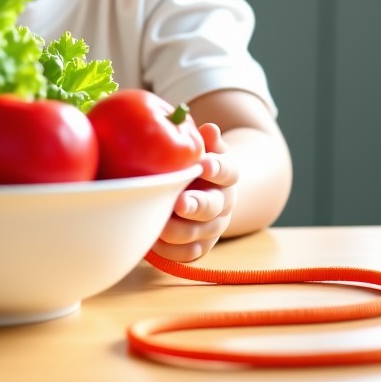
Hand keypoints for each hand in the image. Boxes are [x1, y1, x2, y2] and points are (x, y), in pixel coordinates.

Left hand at [151, 123, 236, 262]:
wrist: (206, 188)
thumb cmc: (196, 161)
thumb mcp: (204, 146)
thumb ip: (205, 140)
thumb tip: (209, 128)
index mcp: (227, 174)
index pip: (228, 171)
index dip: (217, 168)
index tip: (202, 164)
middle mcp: (224, 202)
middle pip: (214, 206)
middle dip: (196, 205)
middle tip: (179, 203)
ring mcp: (214, 226)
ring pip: (200, 233)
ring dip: (179, 230)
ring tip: (158, 224)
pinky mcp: (202, 245)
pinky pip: (189, 253)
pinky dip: (171, 251)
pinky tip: (152, 242)